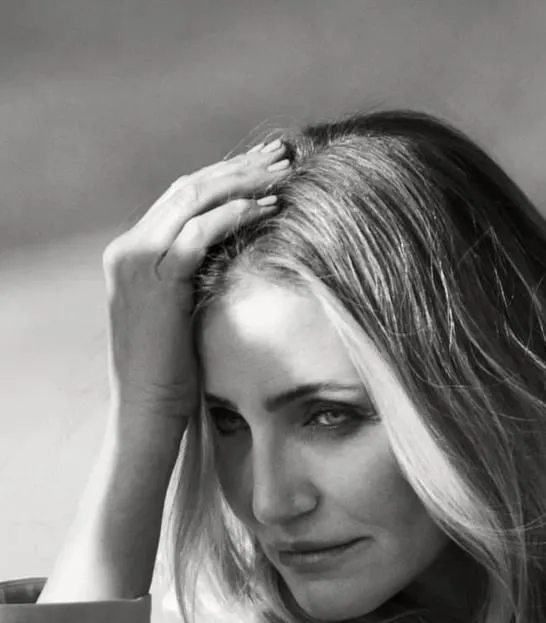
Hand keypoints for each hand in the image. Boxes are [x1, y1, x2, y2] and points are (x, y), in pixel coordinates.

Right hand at [102, 139, 288, 427]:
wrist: (148, 410)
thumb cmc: (174, 375)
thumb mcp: (182, 314)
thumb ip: (195, 279)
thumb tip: (237, 258)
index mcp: (133, 251)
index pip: (180, 196)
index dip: (225, 176)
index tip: (264, 166)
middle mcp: (129, 248)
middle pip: (188, 188)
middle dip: (239, 168)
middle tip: (282, 155)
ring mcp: (138, 261)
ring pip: (194, 200)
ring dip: (242, 183)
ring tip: (283, 175)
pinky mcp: (156, 280)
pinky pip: (198, 233)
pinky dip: (234, 216)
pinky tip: (268, 208)